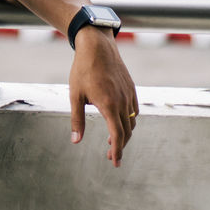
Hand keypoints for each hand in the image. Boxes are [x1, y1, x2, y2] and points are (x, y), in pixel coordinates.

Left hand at [69, 27, 138, 166]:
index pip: (118, 136)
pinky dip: (129, 120)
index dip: (118, 152)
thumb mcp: (75, 95)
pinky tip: (120, 121)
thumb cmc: (83, 70)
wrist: (97, 46)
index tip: (116, 163)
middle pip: (127, 131)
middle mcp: (123, 101)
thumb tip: (76, 141)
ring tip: (113, 141)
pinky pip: (134, 109)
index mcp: (109, 105)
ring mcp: (129, 94)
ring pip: (132, 121)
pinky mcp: (131, 88)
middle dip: (120, 146)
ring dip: (125, 134)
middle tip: (111, 156)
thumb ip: (77, 119)